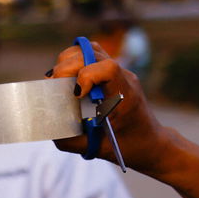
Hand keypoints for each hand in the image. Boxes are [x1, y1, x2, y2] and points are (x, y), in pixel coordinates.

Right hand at [50, 41, 172, 175]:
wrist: (150, 142)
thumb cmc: (126, 147)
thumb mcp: (96, 148)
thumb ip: (70, 139)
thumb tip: (48, 126)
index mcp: (125, 95)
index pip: (108, 68)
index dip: (86, 75)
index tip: (77, 95)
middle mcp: (124, 78)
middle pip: (92, 53)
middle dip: (68, 66)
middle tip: (56, 85)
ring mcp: (119, 72)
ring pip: (90, 49)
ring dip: (69, 61)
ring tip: (59, 80)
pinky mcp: (112, 73)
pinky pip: (91, 55)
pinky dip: (74, 62)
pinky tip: (67, 79)